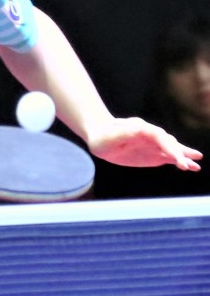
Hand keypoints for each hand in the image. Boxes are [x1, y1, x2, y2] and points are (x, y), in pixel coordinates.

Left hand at [86, 117, 201, 169]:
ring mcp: (154, 145)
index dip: (169, 147)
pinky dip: (179, 162)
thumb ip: (124, 133)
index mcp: (141, 128)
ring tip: (195, 166)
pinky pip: (169, 158)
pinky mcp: (154, 154)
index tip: (176, 158)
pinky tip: (191, 167)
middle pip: (168, 143)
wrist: (100, 137)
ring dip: (183, 157)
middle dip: (178, 154)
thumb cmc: (103, 136)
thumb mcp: (110, 135)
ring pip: (172, 150)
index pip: (159, 137)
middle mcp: (151, 135)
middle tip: (186, 165)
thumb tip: (138, 130)